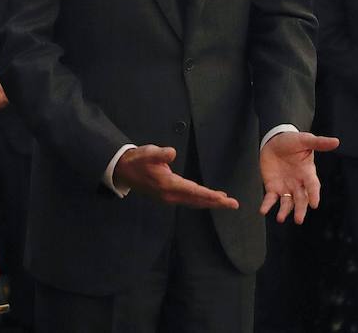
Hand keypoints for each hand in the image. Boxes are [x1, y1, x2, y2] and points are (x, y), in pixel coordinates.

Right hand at [113, 145, 238, 208]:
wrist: (123, 170)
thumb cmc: (138, 160)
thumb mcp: (148, 153)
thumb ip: (160, 153)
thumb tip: (172, 152)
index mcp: (168, 185)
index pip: (194, 191)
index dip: (210, 195)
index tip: (224, 198)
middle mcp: (170, 195)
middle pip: (197, 200)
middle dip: (216, 203)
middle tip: (234, 204)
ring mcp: (168, 198)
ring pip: (193, 202)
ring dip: (209, 202)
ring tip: (225, 202)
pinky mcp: (167, 197)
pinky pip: (188, 201)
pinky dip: (200, 200)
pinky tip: (207, 198)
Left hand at [259, 131, 339, 223]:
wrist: (274, 141)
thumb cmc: (292, 141)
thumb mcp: (305, 140)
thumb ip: (318, 142)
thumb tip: (336, 141)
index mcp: (308, 173)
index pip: (312, 186)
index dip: (314, 194)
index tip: (314, 204)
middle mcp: (298, 183)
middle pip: (301, 199)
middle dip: (300, 209)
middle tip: (299, 220)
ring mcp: (286, 186)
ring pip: (287, 202)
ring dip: (285, 211)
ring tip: (280, 218)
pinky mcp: (273, 187)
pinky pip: (270, 198)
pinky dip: (267, 205)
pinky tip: (264, 210)